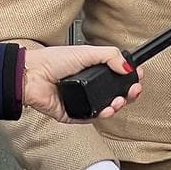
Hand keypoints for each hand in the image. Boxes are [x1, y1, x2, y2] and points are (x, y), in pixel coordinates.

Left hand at [23, 46, 143, 122]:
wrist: (32, 75)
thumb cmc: (52, 60)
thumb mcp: (86, 52)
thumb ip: (110, 56)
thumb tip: (128, 66)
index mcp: (93, 70)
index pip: (117, 76)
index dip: (129, 78)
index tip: (137, 76)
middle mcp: (89, 87)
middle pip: (116, 94)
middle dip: (128, 94)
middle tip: (134, 90)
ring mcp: (82, 101)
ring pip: (107, 108)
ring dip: (117, 105)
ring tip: (119, 100)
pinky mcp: (74, 114)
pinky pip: (92, 118)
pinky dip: (102, 115)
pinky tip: (107, 109)